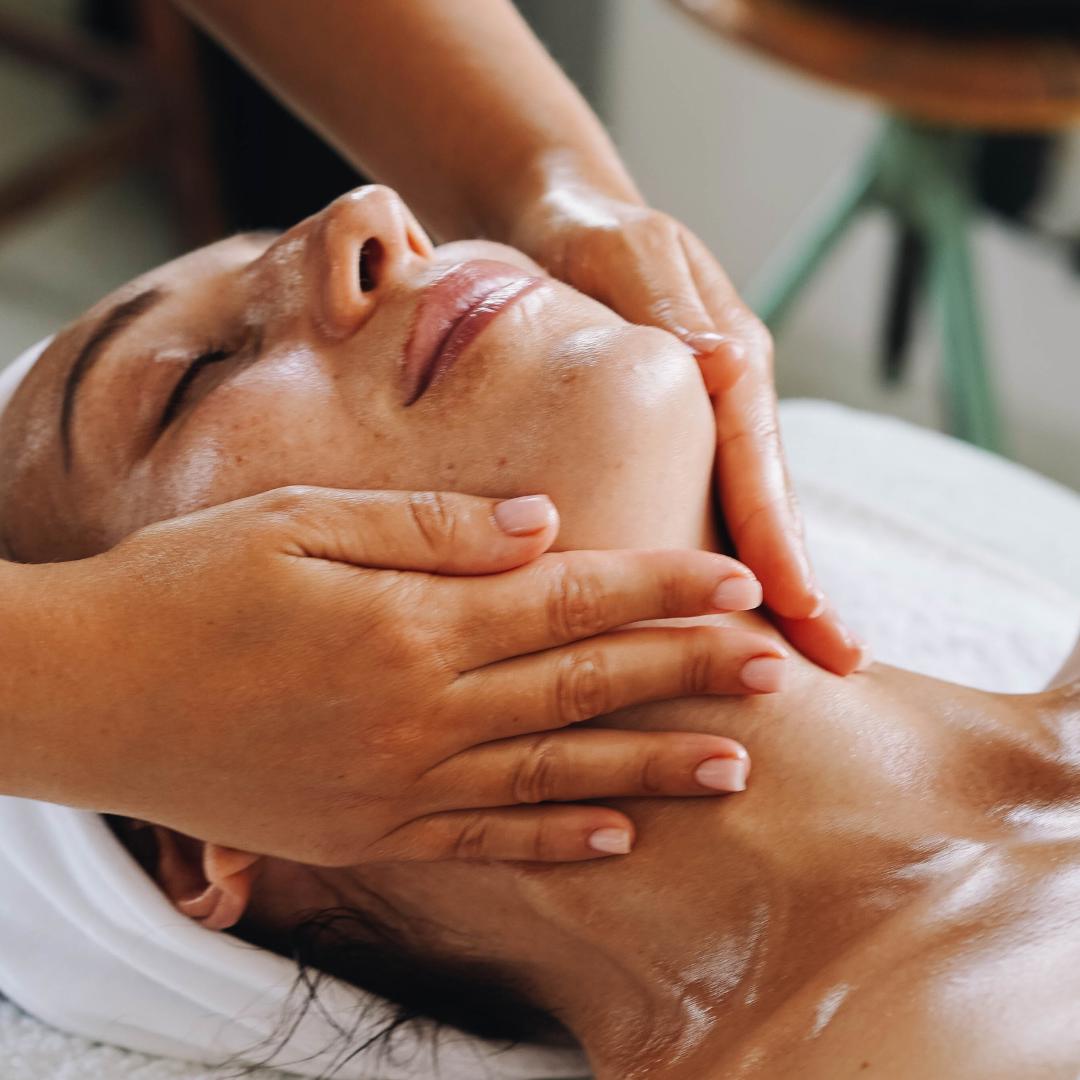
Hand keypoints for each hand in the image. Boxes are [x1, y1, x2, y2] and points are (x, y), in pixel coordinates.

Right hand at [10, 488, 777, 865]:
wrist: (83, 693)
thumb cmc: (184, 588)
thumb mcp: (297, 523)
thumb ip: (429, 530)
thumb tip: (544, 523)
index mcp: (410, 623)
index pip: (570, 600)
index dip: (661, 590)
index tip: (738, 583)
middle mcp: (419, 711)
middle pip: (582, 687)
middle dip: (685, 673)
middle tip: (774, 668)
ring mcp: (396, 784)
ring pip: (553, 778)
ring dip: (648, 771)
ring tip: (733, 766)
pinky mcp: (364, 834)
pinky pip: (479, 844)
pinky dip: (553, 846)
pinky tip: (614, 840)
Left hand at [511, 189, 866, 675]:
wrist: (561, 221)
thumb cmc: (589, 231)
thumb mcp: (625, 251)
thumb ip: (669, 306)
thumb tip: (727, 364)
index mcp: (732, 360)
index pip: (757, 460)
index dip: (777, 534)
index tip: (800, 603)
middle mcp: (729, 402)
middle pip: (767, 501)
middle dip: (797, 582)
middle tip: (831, 663)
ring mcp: (706, 424)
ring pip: (742, 513)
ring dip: (766, 584)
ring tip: (789, 661)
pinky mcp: (673, 440)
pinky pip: (701, 505)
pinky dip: (715, 558)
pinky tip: (712, 614)